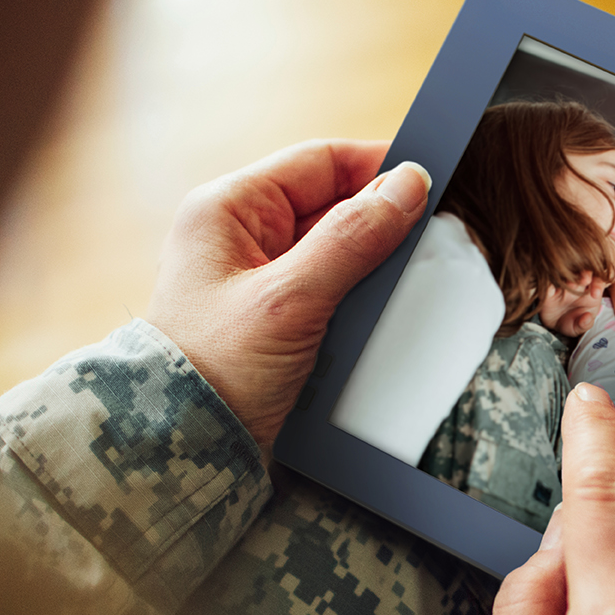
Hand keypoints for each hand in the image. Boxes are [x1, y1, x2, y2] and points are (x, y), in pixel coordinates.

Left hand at [147, 140, 431, 449]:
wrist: (182, 451)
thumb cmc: (216, 372)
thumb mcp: (289, 301)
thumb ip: (351, 239)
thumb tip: (408, 185)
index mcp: (227, 210)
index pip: (318, 162)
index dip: (377, 167)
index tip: (432, 183)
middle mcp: (239, 237)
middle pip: (331, 207)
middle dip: (381, 225)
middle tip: (433, 242)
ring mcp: (254, 280)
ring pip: (335, 253)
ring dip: (373, 269)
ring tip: (412, 285)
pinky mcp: (270, 321)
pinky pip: (328, 294)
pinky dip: (357, 303)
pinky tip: (384, 319)